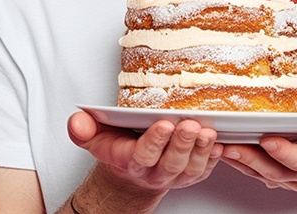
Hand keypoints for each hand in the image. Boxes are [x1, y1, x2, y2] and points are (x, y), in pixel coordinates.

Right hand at [68, 111, 222, 192]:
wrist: (131, 172)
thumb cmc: (117, 148)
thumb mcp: (94, 138)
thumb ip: (83, 130)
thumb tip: (77, 121)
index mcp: (131, 161)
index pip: (143, 154)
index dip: (155, 141)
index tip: (164, 123)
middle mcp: (154, 172)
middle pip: (171, 162)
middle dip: (182, 144)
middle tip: (190, 125)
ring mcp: (174, 176)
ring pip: (190, 168)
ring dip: (201, 150)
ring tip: (207, 131)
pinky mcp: (190, 174)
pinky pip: (205, 170)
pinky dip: (214, 158)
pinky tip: (220, 143)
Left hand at [220, 113, 296, 192]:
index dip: (285, 152)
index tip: (268, 139)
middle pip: (275, 170)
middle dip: (251, 158)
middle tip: (230, 144)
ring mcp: (291, 178)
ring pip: (262, 174)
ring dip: (239, 161)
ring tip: (219, 146)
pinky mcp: (278, 176)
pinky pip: (255, 172)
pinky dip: (237, 162)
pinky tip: (222, 150)